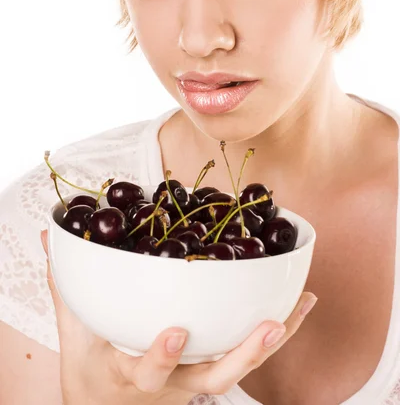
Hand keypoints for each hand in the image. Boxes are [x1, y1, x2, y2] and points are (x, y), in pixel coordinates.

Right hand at [41, 229, 316, 404]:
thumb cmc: (91, 371)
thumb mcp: (73, 336)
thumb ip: (64, 287)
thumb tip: (49, 237)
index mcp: (129, 373)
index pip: (145, 372)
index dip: (161, 357)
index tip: (176, 331)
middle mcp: (170, 386)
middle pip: (210, 380)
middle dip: (241, 355)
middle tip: (268, 326)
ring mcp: (194, 384)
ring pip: (237, 371)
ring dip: (269, 344)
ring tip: (295, 309)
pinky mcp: (210, 376)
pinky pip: (246, 357)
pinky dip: (278, 333)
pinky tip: (302, 304)